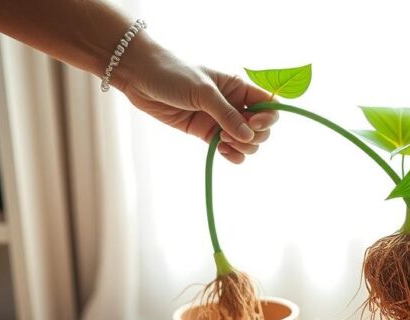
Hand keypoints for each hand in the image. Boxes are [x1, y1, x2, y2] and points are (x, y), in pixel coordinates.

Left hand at [111, 39, 277, 163]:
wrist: (140, 77)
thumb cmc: (173, 74)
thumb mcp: (203, 92)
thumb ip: (227, 115)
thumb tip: (249, 137)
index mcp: (238, 88)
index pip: (269, 105)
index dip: (269, 118)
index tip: (255, 124)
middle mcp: (233, 104)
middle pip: (261, 128)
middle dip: (254, 136)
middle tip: (233, 136)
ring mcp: (220, 120)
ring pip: (247, 142)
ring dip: (243, 147)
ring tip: (224, 142)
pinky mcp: (206, 133)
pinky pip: (228, 149)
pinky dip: (232, 155)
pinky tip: (223, 152)